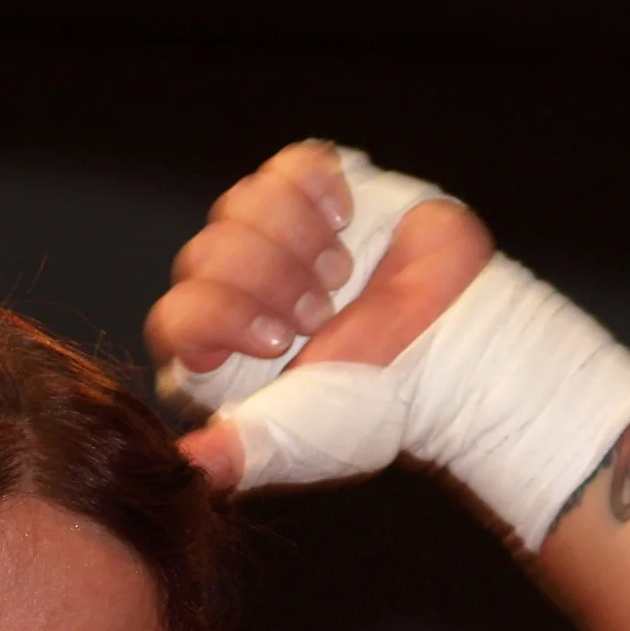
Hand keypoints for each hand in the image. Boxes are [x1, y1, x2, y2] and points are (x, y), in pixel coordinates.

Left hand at [145, 141, 494, 489]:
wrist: (453, 352)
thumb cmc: (377, 405)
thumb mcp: (300, 443)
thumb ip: (239, 451)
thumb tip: (184, 465)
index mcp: (217, 356)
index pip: (176, 317)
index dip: (220, 316)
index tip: (281, 339)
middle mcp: (234, 295)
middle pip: (204, 254)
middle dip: (269, 281)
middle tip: (321, 312)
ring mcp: (272, 241)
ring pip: (241, 205)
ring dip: (296, 239)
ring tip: (341, 275)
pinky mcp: (316, 197)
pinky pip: (288, 165)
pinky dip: (318, 189)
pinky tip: (345, 220)